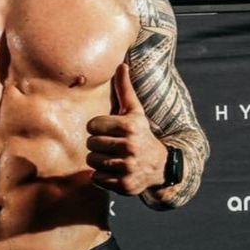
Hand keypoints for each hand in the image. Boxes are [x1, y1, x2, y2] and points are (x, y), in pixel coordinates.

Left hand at [85, 64, 167, 195]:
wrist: (159, 165)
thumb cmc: (141, 133)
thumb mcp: (135, 112)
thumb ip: (125, 89)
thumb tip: (122, 64)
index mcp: (130, 127)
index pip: (92, 125)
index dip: (97, 128)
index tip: (107, 130)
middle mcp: (130, 147)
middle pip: (90, 144)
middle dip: (97, 144)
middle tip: (109, 145)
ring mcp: (128, 167)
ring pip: (92, 161)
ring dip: (97, 160)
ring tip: (111, 157)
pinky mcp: (125, 185)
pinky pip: (97, 178)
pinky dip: (101, 176)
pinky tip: (114, 170)